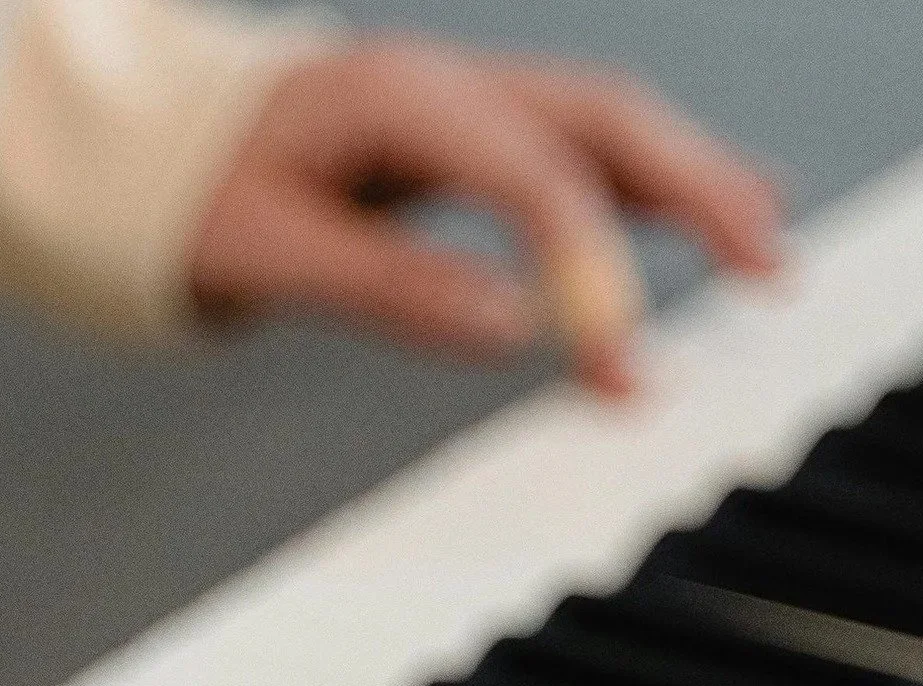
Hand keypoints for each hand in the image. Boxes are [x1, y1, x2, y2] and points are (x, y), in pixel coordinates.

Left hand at [189, 36, 783, 394]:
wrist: (155, 145)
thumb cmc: (198, 193)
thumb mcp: (269, 250)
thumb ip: (388, 288)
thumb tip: (510, 329)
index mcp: (399, 98)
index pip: (532, 177)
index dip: (590, 268)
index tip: (621, 364)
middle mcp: (449, 83)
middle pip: (605, 120)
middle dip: (697, 193)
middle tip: (767, 273)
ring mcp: (465, 100)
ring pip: (608, 127)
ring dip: (694, 183)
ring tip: (767, 253)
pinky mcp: (467, 135)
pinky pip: (576, 150)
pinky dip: (646, 186)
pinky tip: (702, 216)